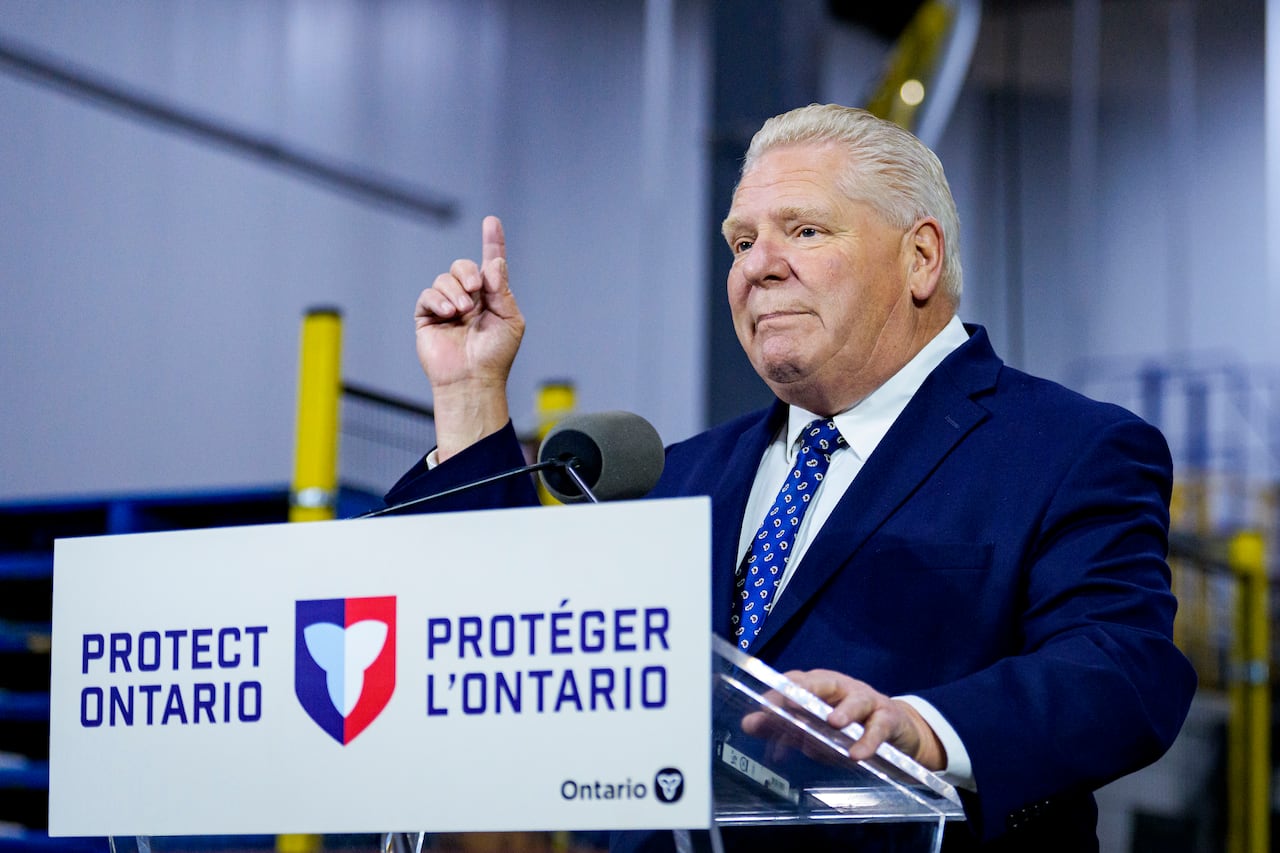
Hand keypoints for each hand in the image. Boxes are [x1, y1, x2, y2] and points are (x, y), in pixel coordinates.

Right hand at [415, 216, 524, 458]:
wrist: (473, 379)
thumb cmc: (495, 355)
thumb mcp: (509, 319)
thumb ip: (502, 289)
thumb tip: (494, 262)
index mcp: (491, 298)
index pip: (490, 264)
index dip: (491, 242)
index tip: (492, 222)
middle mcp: (469, 298)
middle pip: (464, 266)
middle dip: (469, 273)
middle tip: (476, 290)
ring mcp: (447, 307)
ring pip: (445, 278)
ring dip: (456, 291)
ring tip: (463, 311)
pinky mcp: (427, 317)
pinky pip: (428, 295)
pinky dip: (438, 300)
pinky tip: (449, 313)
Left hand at [743, 669, 945, 770]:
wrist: (896, 734)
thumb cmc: (849, 728)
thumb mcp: (815, 729)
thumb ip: (782, 726)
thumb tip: (747, 724)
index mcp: (820, 687)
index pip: (796, 682)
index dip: (779, 692)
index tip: (763, 707)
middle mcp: (842, 688)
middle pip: (823, 682)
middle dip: (805, 689)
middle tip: (789, 702)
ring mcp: (867, 700)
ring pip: (856, 700)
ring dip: (844, 710)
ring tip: (833, 722)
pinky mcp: (888, 718)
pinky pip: (879, 727)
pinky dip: (868, 740)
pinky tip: (857, 753)